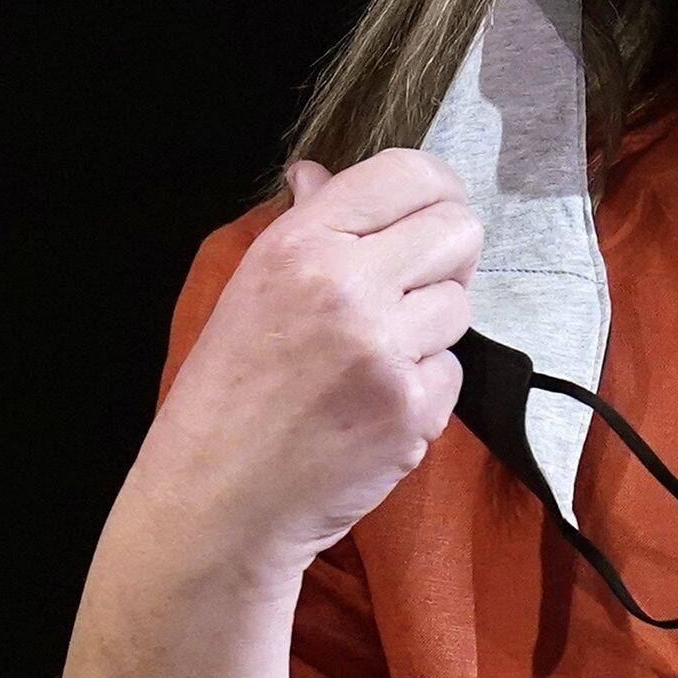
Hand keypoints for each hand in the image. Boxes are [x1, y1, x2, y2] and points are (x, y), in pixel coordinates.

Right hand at [128, 149, 478, 580]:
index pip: (409, 173)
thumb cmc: (227, 395)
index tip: (431, 213)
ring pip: (460, 304)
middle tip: (413, 288)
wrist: (216, 504)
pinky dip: (424, 389)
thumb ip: (302, 225)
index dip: (435, 190)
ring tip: (372, 358)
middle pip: (458, 230)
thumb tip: (319, 173)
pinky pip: (453, 372)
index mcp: (300, 244)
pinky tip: (373, 406)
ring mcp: (384, 348)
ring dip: (430, 329)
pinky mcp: (412, 408)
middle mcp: (346, 285)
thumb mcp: (249, 289)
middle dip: (447, 257)